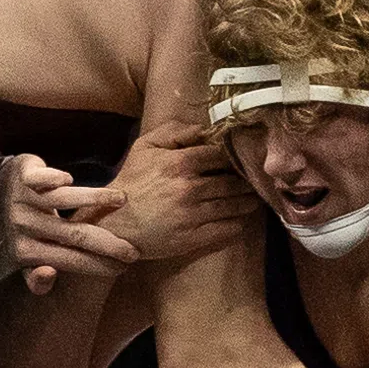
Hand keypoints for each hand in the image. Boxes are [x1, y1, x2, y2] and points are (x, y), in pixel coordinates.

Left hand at [0, 153, 134, 293]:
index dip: (99, 265)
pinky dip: (53, 177)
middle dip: (107, 243)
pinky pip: (39, 178)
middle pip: (74, 234)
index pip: (70, 261)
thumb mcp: (26, 258)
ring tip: (123, 200)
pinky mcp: (22, 176)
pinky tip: (69, 178)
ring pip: (63, 200)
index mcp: (25, 252)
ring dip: (95, 198)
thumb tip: (50, 274)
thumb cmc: (24, 230)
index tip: (125, 267)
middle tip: (133, 250)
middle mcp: (25, 226)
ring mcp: (23, 199)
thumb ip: (36, 278)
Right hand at [94, 120, 259, 263]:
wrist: (113, 223)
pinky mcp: (193, 238)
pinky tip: (239, 220)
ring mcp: (193, 215)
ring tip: (253, 199)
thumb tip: (204, 128)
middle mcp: (190, 188)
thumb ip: (174, 132)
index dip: (236, 157)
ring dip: (247, 203)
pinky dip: (237, 224)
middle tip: (256, 181)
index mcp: (180, 163)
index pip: (222, 156)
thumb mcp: (145, 147)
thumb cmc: (131, 182)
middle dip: (247, 182)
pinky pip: (227, 230)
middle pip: (234, 183)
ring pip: (234, 207)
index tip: (243, 159)